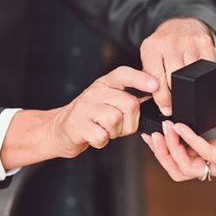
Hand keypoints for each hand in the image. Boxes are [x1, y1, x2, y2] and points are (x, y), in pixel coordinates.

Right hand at [0, 66, 157, 168]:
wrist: (59, 130)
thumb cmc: (90, 118)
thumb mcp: (108, 101)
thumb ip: (128, 98)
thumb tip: (156, 98)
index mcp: (105, 84)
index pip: (124, 73)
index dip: (141, 78)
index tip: (155, 86)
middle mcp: (94, 92)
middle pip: (128, 103)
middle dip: (131, 121)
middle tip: (120, 126)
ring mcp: (83, 107)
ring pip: (115, 119)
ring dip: (115, 132)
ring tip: (105, 130)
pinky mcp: (76, 125)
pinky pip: (101, 135)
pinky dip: (102, 141)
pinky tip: (95, 137)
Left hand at [140, 17, 215, 115]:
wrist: (180, 24)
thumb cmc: (163, 46)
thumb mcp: (149, 57)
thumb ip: (150, 77)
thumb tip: (161, 104)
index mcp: (152, 47)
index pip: (156, 76)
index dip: (162, 97)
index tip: (166, 109)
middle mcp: (169, 42)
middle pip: (174, 77)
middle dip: (175, 95)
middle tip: (176, 105)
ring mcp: (188, 41)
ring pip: (191, 74)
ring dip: (189, 88)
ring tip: (186, 92)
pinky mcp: (204, 42)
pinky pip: (205, 67)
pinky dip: (202, 77)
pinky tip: (197, 78)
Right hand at [140, 114, 215, 182]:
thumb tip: (203, 113)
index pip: (184, 155)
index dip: (167, 145)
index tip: (156, 129)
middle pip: (178, 167)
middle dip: (161, 152)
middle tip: (152, 134)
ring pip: (186, 167)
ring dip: (171, 149)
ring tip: (164, 131)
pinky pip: (206, 154)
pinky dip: (191, 140)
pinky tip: (183, 128)